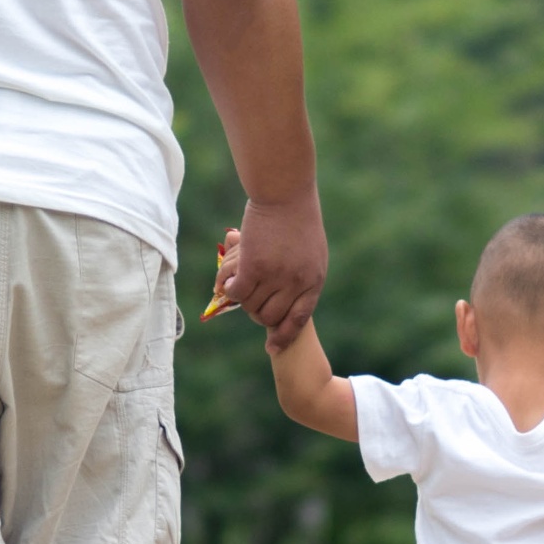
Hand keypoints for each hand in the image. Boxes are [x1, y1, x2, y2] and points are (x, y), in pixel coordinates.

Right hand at [217, 191, 325, 344]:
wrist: (286, 195)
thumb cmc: (299, 220)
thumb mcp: (312, 253)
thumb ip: (303, 278)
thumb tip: (293, 299)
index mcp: (313, 281)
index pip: (298, 320)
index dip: (283, 336)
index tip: (271, 349)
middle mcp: (296, 283)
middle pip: (269, 316)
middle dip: (256, 313)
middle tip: (248, 301)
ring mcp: (275, 276)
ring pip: (250, 304)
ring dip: (242, 298)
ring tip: (239, 284)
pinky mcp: (254, 266)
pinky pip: (237, 292)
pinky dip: (230, 289)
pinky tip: (230, 281)